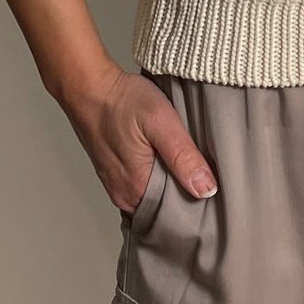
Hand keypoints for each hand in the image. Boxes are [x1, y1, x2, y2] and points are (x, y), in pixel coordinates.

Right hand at [59, 56, 218, 213]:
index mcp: (136, 188)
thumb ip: (183, 157)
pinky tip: (168, 164)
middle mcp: (124, 194)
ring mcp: (116, 185)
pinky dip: (157, 180)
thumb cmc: (122, 101)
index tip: (215, 196)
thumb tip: (206, 190)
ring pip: (153, 199)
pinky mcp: (114, 174)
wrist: (88, 86)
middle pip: (164, 211)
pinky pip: (141, 188)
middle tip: (209, 182)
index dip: (196, 208)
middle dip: (186, 200)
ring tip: (191, 171)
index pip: (174, 217)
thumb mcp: (161, 122)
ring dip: (171, 189)